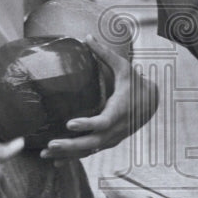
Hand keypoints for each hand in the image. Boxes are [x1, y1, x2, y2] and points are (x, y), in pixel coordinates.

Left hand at [40, 36, 157, 160]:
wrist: (150, 103)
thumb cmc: (134, 83)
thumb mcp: (123, 67)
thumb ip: (104, 53)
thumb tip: (87, 36)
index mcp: (120, 110)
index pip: (103, 122)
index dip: (88, 124)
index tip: (70, 124)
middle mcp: (116, 129)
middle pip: (93, 142)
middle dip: (71, 145)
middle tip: (51, 144)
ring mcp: (112, 138)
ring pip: (89, 151)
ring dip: (68, 154)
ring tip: (46, 154)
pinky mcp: (107, 143)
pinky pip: (89, 153)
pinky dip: (72, 158)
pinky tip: (54, 161)